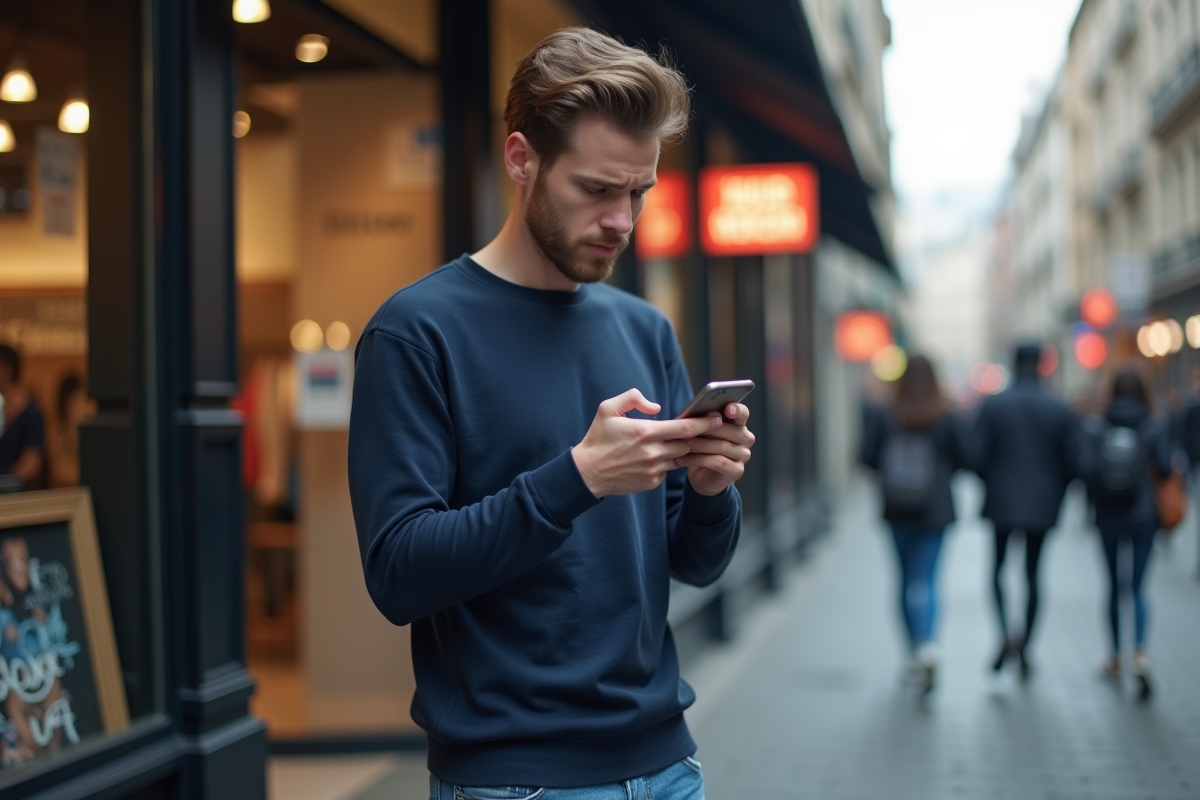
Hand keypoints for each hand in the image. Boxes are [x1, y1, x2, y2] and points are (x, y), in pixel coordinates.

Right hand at [573, 389, 721, 497]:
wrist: (587, 472)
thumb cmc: (598, 438)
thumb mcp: (608, 409)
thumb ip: (633, 398)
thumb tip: (657, 407)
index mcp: (644, 432)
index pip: (684, 427)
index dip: (704, 423)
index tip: (718, 418)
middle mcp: (652, 452)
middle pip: (687, 443)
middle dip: (697, 437)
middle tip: (707, 429)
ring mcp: (653, 469)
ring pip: (679, 457)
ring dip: (681, 449)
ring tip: (680, 442)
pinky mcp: (651, 482)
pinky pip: (667, 470)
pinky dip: (666, 462)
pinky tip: (655, 457)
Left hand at [674, 402, 754, 495]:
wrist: (701, 476)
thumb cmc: (702, 449)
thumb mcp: (701, 433)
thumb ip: (703, 422)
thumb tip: (696, 415)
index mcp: (739, 425)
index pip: (742, 414)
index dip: (737, 410)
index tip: (727, 408)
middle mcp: (745, 439)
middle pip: (729, 430)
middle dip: (706, 429)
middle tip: (687, 429)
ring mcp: (743, 456)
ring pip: (722, 446)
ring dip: (699, 445)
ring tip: (682, 444)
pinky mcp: (737, 471)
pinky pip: (717, 462)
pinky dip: (697, 460)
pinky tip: (682, 459)